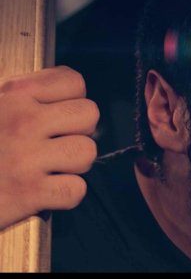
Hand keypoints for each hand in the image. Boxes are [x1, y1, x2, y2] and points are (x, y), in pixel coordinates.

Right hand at [0, 66, 98, 230]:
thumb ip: (22, 96)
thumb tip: (61, 94)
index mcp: (12, 96)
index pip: (74, 83)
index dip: (72, 100)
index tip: (59, 113)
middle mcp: (22, 122)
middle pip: (89, 114)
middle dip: (79, 130)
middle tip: (58, 142)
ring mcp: (26, 157)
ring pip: (87, 152)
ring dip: (74, 164)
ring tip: (51, 167)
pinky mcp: (28, 193)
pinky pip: (75, 189)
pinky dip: (65, 194)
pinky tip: (46, 191)